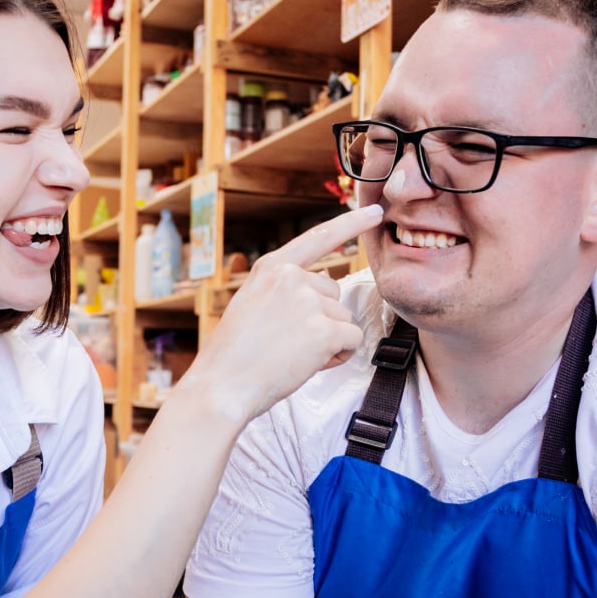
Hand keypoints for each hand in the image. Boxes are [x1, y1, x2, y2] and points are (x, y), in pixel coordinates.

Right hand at [182, 206, 382, 425]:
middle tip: (287, 343)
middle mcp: (292, 278)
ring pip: (343, 319)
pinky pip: (352, 340)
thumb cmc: (233, 354)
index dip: (351, 223)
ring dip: (328, 340)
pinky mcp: (324, 330)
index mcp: (272, 268)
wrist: (222, 386)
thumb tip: (323, 282)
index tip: (374, 212)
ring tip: (292, 355)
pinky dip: (339, 356)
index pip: (319, 238)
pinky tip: (310, 364)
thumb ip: (283, 289)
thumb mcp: (250, 303)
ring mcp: (309, 302)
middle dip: (321, 319)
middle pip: (333, 293)